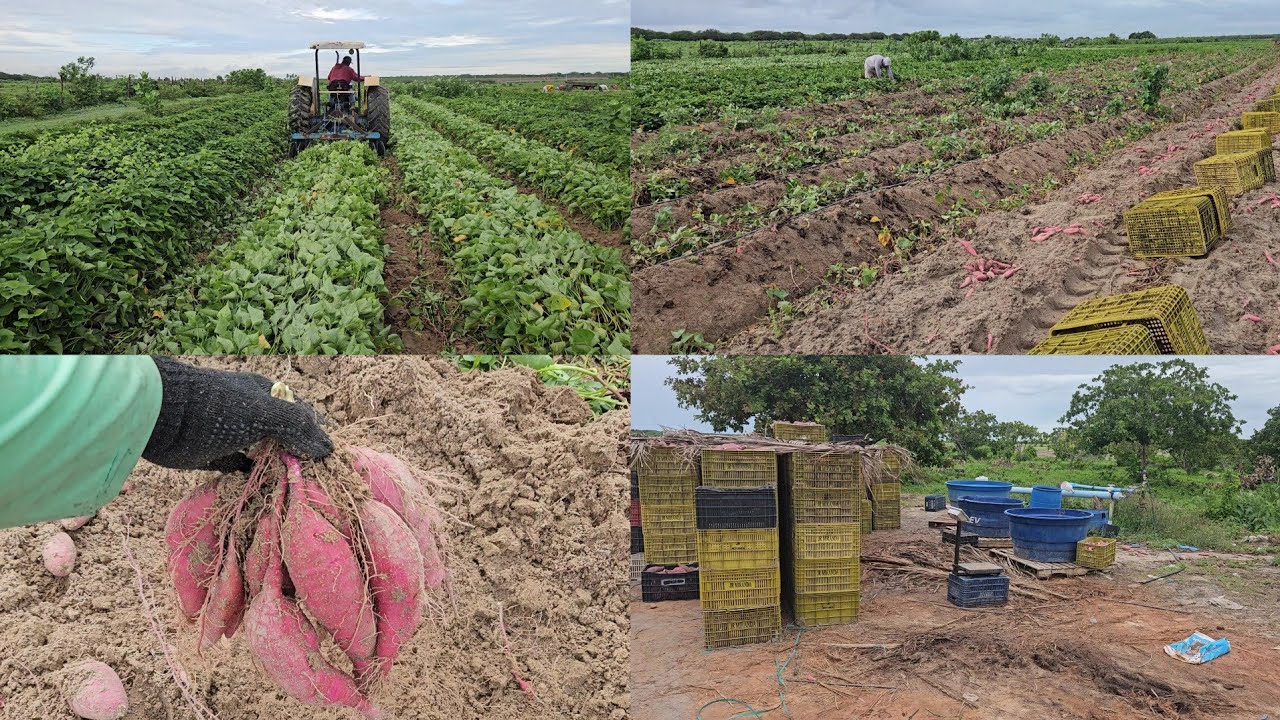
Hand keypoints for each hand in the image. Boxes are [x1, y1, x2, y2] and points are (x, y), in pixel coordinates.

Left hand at [143, 358, 332, 472]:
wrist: (161, 417)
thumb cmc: (217, 408)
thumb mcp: (264, 412)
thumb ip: (297, 426)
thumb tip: (327, 448)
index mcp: (267, 394)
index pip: (300, 412)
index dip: (314, 433)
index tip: (326, 459)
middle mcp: (252, 412)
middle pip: (283, 433)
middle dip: (297, 452)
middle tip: (312, 477)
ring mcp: (233, 433)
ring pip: (263, 451)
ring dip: (276, 465)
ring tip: (293, 486)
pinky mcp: (215, 454)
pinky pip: (241, 466)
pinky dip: (252, 475)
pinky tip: (263, 486)